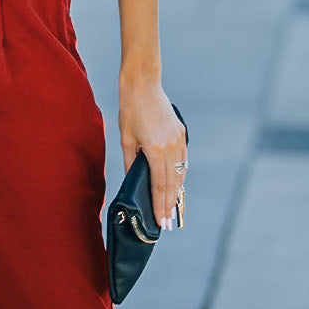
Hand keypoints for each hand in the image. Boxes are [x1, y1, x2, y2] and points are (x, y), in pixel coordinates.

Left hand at [118, 77, 185, 230]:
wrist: (144, 84)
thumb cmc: (130, 110)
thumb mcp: (126, 139)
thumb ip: (130, 163)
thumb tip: (131, 182)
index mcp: (155, 149)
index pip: (159, 185)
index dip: (160, 205)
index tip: (162, 221)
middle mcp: (171, 146)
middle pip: (172, 183)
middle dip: (170, 205)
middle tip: (169, 223)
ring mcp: (179, 139)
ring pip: (180, 172)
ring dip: (177, 192)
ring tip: (173, 209)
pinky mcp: (182, 133)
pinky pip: (183, 160)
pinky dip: (180, 175)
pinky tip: (176, 185)